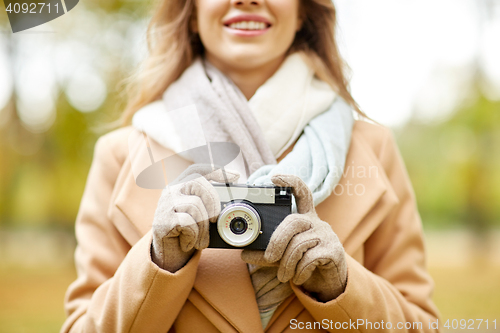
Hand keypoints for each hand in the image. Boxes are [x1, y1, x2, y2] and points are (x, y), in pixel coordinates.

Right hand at [152, 165, 238, 271]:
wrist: (167, 254)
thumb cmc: (187, 232)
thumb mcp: (198, 214)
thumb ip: (208, 203)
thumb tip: (232, 201)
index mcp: (180, 185)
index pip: (197, 169)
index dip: (216, 170)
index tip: (236, 176)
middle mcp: (170, 190)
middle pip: (197, 183)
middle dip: (213, 202)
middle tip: (215, 220)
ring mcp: (165, 204)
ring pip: (195, 206)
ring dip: (204, 228)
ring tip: (201, 239)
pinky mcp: (162, 221)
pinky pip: (188, 224)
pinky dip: (193, 236)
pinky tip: (188, 242)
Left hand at [241, 174, 346, 301]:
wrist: (329, 280)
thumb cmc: (304, 262)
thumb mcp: (283, 256)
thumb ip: (266, 253)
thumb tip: (243, 254)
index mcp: (304, 217)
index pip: (301, 192)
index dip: (290, 181)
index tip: (274, 177)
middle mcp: (316, 221)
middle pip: (293, 221)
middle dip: (277, 241)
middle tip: (270, 258)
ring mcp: (326, 235)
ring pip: (299, 243)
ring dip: (286, 263)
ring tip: (283, 275)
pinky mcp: (334, 250)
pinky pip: (310, 259)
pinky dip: (299, 271)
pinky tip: (299, 277)